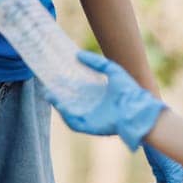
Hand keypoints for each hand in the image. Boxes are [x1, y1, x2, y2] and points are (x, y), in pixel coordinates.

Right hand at [44, 50, 164, 149]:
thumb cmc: (128, 89)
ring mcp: (92, 118)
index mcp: (99, 95)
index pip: (79, 91)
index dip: (67, 85)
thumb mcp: (111, 69)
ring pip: (70, 114)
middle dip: (58, 96)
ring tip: (50, 96)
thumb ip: (96, 62)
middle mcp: (94, 108)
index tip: (56, 77)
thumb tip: (78, 55)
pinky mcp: (92, 127)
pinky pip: (74, 124)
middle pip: (71, 102)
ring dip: (59, 106)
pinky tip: (60, 105)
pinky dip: (66, 116)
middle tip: (47, 88)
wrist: (135, 107)